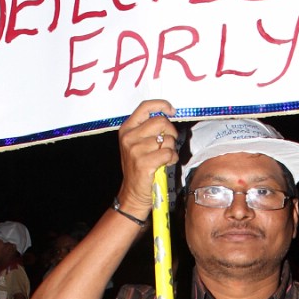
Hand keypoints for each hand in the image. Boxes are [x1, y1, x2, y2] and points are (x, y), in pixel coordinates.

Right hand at [117, 99, 178, 217]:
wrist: (133, 193)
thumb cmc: (139, 167)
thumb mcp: (137, 144)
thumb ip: (148, 129)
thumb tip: (167, 117)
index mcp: (127, 129)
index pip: (145, 107)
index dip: (161, 105)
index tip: (172, 110)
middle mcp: (129, 137)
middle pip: (160, 122)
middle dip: (171, 132)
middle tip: (170, 142)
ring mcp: (135, 150)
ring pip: (167, 140)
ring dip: (171, 149)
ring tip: (164, 158)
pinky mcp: (144, 163)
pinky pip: (168, 153)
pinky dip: (172, 159)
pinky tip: (165, 164)